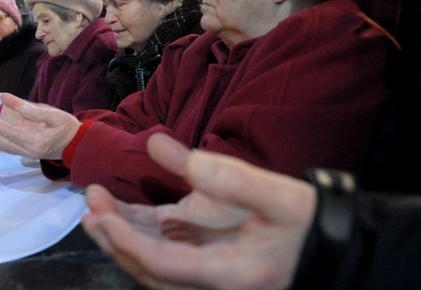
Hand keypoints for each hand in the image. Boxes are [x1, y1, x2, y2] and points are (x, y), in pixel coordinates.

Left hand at [0, 93, 80, 159]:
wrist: (76, 145)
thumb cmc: (67, 127)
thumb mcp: (53, 114)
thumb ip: (30, 108)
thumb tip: (5, 98)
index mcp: (35, 142)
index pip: (9, 133)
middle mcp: (27, 151)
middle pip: (0, 142)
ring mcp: (25, 153)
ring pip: (0, 145)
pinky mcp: (24, 151)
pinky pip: (4, 145)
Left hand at [81, 133, 315, 289]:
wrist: (330, 245)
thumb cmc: (307, 222)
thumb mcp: (275, 194)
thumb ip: (222, 173)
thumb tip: (155, 145)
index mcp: (229, 274)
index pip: (164, 265)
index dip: (127, 243)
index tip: (100, 214)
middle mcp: (210, 281)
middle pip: (149, 270)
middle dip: (114, 240)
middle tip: (90, 206)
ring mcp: (205, 269)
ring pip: (152, 261)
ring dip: (121, 235)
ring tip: (96, 203)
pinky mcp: (204, 256)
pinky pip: (163, 248)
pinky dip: (139, 230)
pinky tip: (119, 208)